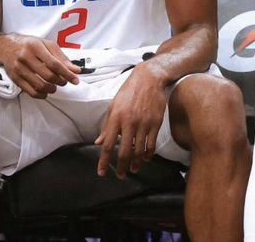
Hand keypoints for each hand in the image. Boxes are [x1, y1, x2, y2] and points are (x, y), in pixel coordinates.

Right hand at [0, 35, 79, 98]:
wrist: (5, 47)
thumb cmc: (29, 45)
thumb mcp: (46, 44)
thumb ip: (61, 57)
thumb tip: (75, 70)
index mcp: (35, 46)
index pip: (54, 64)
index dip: (67, 74)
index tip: (75, 80)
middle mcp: (25, 57)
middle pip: (48, 76)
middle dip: (60, 81)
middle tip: (64, 81)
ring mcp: (19, 68)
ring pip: (40, 85)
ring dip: (52, 89)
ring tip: (55, 86)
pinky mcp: (15, 78)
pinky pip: (30, 92)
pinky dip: (41, 94)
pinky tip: (45, 91)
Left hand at [95, 63, 166, 177]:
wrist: (148, 80)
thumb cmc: (128, 92)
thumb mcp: (113, 106)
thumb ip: (107, 126)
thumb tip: (99, 142)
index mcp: (116, 118)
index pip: (108, 144)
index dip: (104, 161)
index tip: (101, 172)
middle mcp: (129, 122)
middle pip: (124, 151)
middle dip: (121, 166)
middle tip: (119, 175)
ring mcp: (143, 124)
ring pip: (139, 150)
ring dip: (136, 163)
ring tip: (132, 170)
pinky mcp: (155, 124)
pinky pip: (151, 144)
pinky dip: (148, 155)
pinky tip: (145, 159)